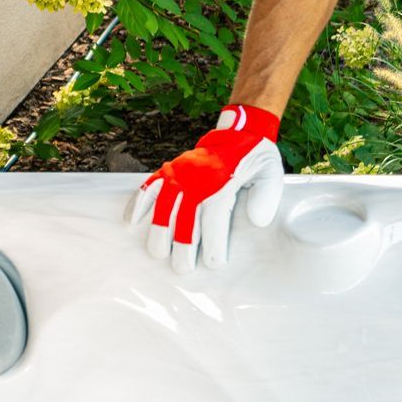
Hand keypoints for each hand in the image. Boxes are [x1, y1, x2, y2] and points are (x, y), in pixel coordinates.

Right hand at [125, 104, 284, 272]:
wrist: (239, 132)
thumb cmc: (256, 158)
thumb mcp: (271, 173)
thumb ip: (266, 196)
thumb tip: (258, 222)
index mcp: (221, 183)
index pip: (214, 220)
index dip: (213, 244)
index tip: (214, 264)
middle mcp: (195, 180)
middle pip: (184, 219)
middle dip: (182, 247)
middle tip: (182, 269)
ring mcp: (178, 174)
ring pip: (162, 207)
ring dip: (158, 231)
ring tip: (156, 254)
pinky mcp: (168, 170)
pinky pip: (148, 187)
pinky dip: (136, 203)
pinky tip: (130, 223)